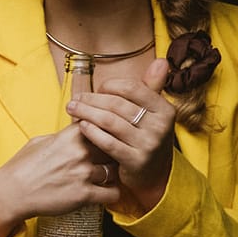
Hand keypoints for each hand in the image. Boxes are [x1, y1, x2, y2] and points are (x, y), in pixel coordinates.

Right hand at [0, 125, 119, 236]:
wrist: (10, 193)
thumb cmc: (21, 167)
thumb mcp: (39, 142)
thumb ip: (63, 136)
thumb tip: (77, 131)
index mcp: (69, 136)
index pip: (102, 126)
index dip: (105, 133)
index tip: (104, 139)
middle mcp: (80, 153)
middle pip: (113, 148)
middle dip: (111, 154)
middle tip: (106, 161)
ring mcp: (83, 174)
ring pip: (114, 171)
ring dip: (110, 175)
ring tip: (101, 179)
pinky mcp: (85, 195)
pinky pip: (114, 193)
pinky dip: (111, 194)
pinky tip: (104, 193)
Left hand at [67, 58, 173, 215]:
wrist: (154, 175)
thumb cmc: (145, 136)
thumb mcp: (153, 113)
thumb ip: (151, 88)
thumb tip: (160, 61)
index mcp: (165, 109)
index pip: (131, 88)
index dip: (109, 86)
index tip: (96, 90)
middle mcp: (160, 126)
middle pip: (117, 104)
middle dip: (91, 100)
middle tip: (74, 100)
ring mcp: (149, 145)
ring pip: (110, 122)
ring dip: (86, 113)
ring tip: (72, 109)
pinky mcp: (136, 161)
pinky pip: (108, 142)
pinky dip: (92, 132)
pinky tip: (81, 127)